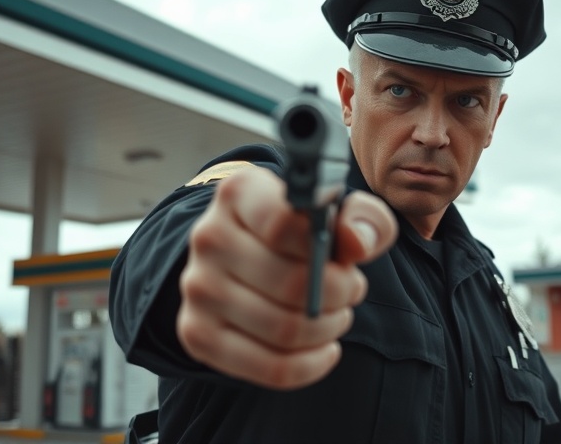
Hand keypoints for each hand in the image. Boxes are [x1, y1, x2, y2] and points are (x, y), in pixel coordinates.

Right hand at [176, 167, 396, 389]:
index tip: (343, 257)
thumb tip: (356, 245)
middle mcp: (209, 236)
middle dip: (340, 294)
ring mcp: (198, 288)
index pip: (285, 226)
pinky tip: (325, 349)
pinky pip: (270, 367)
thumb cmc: (301, 232)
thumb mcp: (337, 211)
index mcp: (239, 193)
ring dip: (329, 328)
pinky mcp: (198, 334)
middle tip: (351, 290)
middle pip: (292, 284)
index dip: (326, 248)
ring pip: (285, 329)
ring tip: (337, 315)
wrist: (247, 254)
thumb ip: (362, 218)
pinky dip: (311, 365)